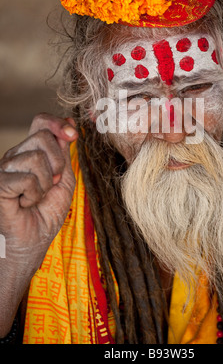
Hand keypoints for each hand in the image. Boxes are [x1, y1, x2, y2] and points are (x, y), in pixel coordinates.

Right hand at [0, 113, 77, 265]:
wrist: (32, 243)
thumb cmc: (46, 214)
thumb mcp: (63, 179)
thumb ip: (64, 153)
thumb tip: (70, 122)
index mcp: (31, 152)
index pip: (41, 121)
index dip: (57, 123)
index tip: (73, 135)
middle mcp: (15, 155)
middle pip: (43, 137)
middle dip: (57, 163)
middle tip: (51, 184)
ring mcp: (4, 168)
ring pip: (35, 158)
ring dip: (45, 184)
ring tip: (35, 197)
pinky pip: (26, 178)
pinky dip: (33, 195)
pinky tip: (24, 203)